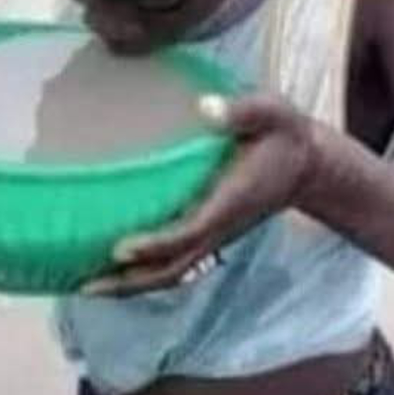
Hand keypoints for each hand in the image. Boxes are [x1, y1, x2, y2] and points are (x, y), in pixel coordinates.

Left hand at [81, 94, 320, 296]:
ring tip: (88, 287)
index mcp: (230, 201)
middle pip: (173, 268)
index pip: (190, 231)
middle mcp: (220, 227)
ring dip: (132, 284)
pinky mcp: (209, 233)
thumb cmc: (284, 136)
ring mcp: (215, 235)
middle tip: (84, 286)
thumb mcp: (271, 113)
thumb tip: (205, 107)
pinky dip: (144, 272)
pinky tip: (115, 270)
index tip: (119, 248)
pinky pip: (174, 262)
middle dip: (130, 281)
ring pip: (172, 272)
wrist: (308, 166)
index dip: (155, 244)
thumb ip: (242, 111)